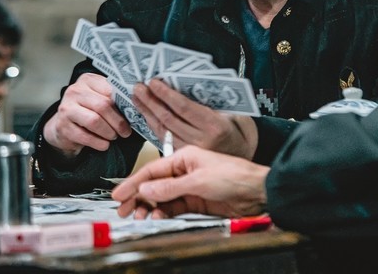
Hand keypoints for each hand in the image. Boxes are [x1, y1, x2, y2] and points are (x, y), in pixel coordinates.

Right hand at [43, 73, 131, 157]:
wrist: (63, 125)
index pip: (110, 90)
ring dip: (108, 132)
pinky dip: (98, 143)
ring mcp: (66, 108)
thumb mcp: (99, 99)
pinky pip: (84, 136)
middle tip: (126, 132)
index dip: (124, 104)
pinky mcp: (62, 126)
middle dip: (118, 121)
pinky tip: (104, 145)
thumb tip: (136, 106)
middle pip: (103, 106)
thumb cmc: (87, 111)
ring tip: (114, 137)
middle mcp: (75, 91)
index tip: (133, 115)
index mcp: (88, 80)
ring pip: (94, 121)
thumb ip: (113, 98)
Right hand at [112, 146, 268, 219]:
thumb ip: (170, 188)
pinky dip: (163, 214)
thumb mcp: (198, 181)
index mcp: (184, 158)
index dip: (134, 183)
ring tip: (139, 217)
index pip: (152, 171)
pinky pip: (174, 208)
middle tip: (123, 210)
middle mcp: (184, 172)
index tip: (119, 194)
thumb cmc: (233, 176)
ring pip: (162, 199)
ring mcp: (189, 188)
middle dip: (137, 198)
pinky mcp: (196, 203)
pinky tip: (157, 218)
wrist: (257, 192)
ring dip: (149, 208)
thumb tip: (145, 191)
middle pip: (154, 186)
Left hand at [132, 78, 258, 158]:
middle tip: (138, 87)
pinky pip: (163, 140)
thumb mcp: (233, 111)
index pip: (183, 107)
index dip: (166, 94)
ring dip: (147, 113)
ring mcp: (191, 152)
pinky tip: (145, 115)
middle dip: (150, 101)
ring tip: (137, 99)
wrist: (244, 157)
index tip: (153, 82)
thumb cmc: (239, 131)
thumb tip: (185, 82)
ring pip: (162, 131)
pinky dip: (152, 126)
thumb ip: (212, 100)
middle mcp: (201, 141)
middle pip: (169, 118)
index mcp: (215, 126)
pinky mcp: (184, 158)